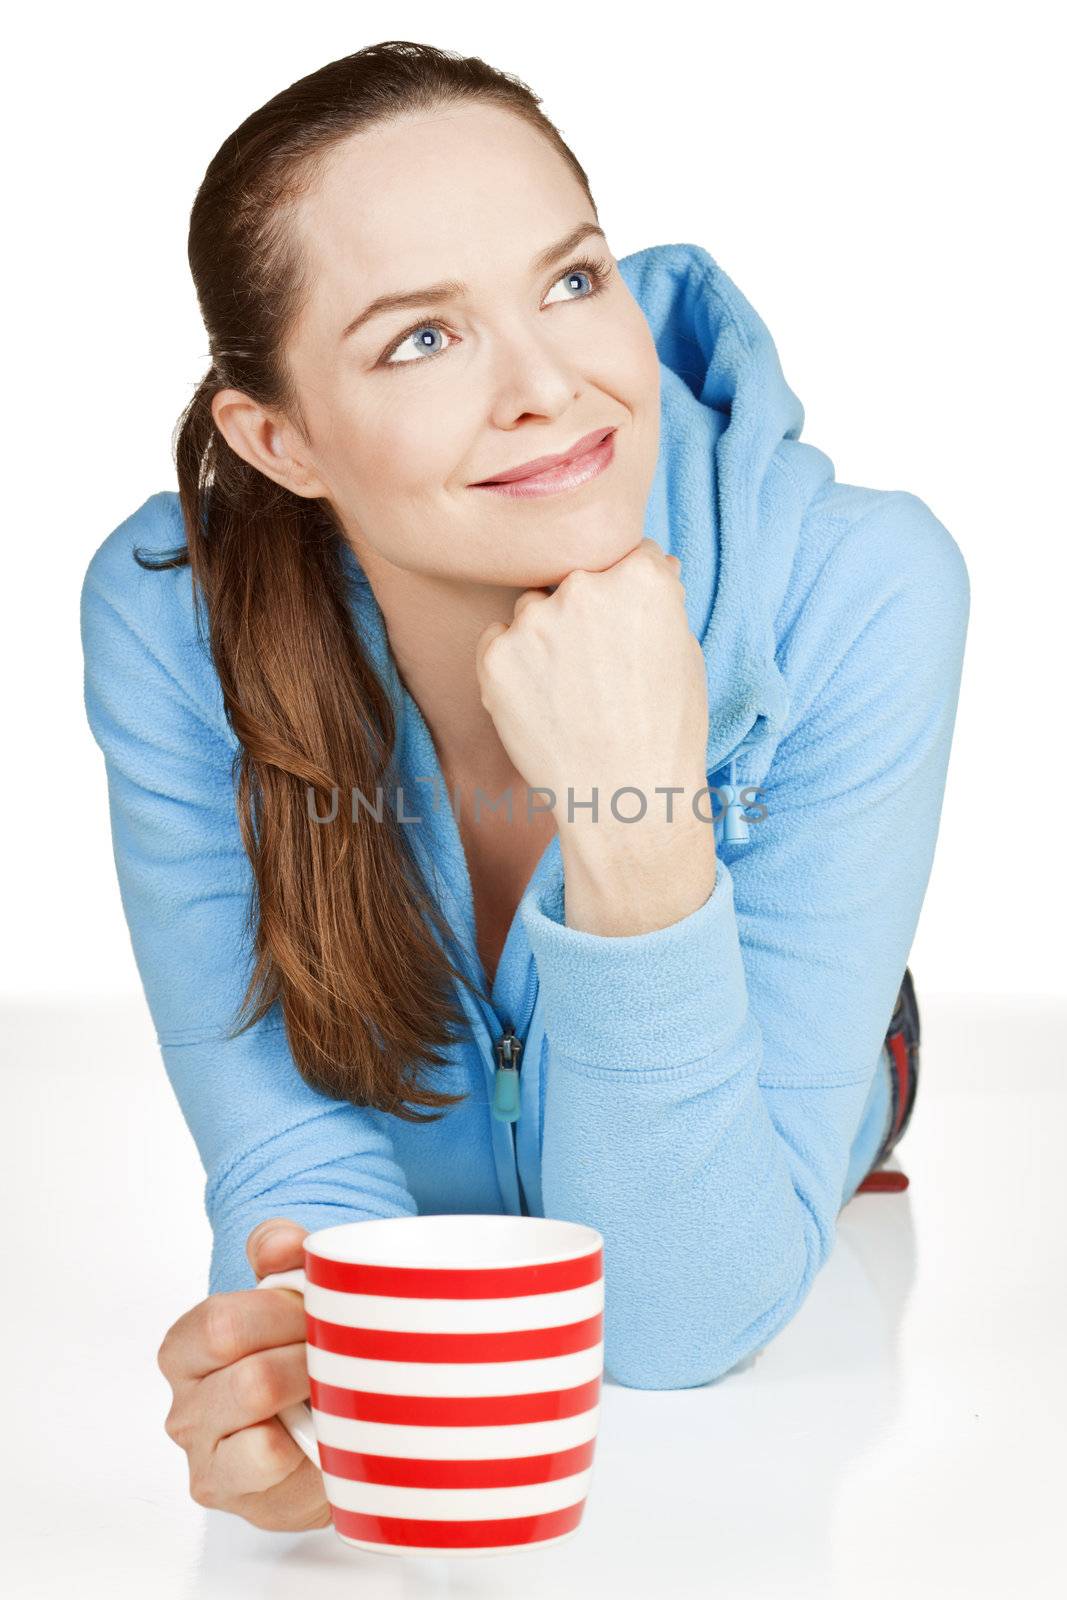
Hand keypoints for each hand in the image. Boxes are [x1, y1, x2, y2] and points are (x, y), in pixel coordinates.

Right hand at [156, 1218, 329, 1531]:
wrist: (319, 1413)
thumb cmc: (297, 1345)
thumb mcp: (287, 1284)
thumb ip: (279, 1250)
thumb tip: (282, 1244)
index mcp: (185, 1349)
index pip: (221, 1326)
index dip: (283, 1312)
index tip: (321, 1306)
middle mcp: (186, 1412)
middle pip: (250, 1381)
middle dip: (310, 1360)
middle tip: (344, 1347)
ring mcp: (213, 1465)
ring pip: (262, 1440)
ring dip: (316, 1406)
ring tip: (343, 1386)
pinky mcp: (249, 1506)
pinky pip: (286, 1484)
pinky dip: (317, 1451)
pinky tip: (335, 1429)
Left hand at [474, 539, 709, 851]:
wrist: (625, 799)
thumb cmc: (666, 732)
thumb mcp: (683, 653)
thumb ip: (657, 600)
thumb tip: (647, 561)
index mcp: (640, 578)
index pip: (626, 555)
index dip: (629, 594)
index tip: (629, 630)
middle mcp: (583, 587)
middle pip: (574, 580)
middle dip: (584, 613)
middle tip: (600, 671)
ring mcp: (533, 621)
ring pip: (532, 611)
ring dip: (544, 639)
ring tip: (572, 695)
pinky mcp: (496, 656)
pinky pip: (497, 642)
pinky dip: (512, 668)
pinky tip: (543, 705)